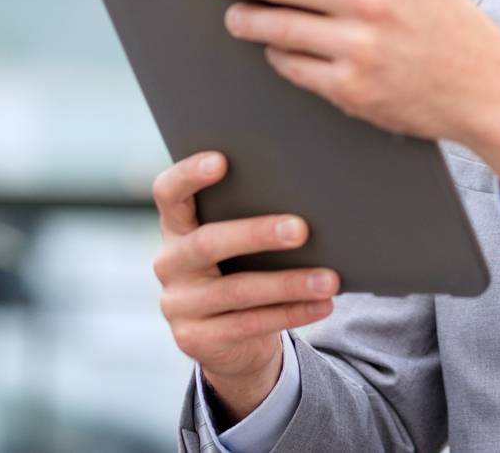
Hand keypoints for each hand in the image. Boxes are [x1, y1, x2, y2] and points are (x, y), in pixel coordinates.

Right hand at [151, 151, 338, 422]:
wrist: (231, 340)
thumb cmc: (244, 269)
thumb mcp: (240, 244)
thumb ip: (252, 218)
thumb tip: (315, 198)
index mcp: (176, 228)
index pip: (169, 193)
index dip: (189, 175)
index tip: (223, 160)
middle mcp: (169, 263)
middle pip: (208, 242)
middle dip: (257, 234)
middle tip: (301, 229)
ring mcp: (178, 305)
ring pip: (237, 290)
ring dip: (289, 283)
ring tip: (330, 279)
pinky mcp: (195, 340)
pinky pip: (250, 324)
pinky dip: (292, 312)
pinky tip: (323, 304)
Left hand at [209, 0, 499, 192]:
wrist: (485, 86)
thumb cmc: (441, 19)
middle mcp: (373, 0)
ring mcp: (360, 47)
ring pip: (276, 26)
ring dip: (247, 18)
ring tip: (237, 15)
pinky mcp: (351, 88)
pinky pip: (292, 64)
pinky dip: (277, 52)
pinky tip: (275, 45)